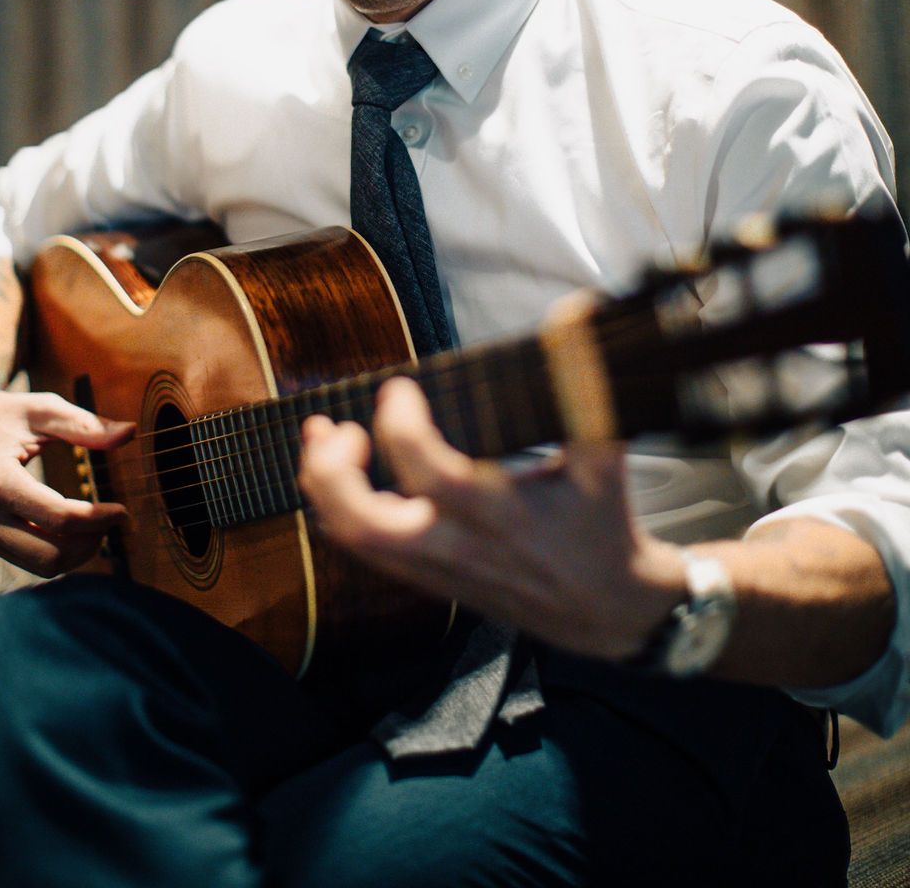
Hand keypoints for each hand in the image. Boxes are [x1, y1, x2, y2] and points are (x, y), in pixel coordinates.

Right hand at [0, 371, 132, 576]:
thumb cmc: (1, 413)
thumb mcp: (43, 409)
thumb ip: (86, 424)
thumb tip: (130, 432)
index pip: (58, 517)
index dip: (97, 519)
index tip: (122, 510)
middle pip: (50, 555)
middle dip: (90, 542)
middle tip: (112, 519)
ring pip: (40, 566)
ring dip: (76, 552)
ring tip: (98, 524)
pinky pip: (28, 560)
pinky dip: (58, 551)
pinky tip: (76, 528)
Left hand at [300, 377, 685, 658]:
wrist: (603, 612)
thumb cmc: (600, 529)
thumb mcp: (603, 460)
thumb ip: (586, 386)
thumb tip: (575, 315)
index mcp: (504, 515)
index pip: (435, 477)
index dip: (403, 428)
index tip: (399, 389)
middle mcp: (460, 546)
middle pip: (367, 524)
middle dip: (333, 472)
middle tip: (342, 427)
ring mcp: (436, 566)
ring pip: (353, 538)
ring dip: (323, 484)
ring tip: (327, 435)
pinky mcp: (425, 576)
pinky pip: (362, 546)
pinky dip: (337, 505)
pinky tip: (344, 467)